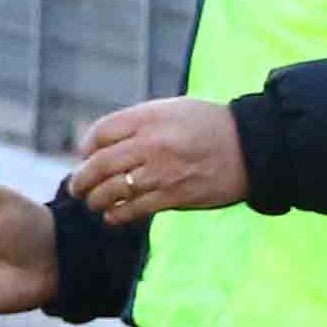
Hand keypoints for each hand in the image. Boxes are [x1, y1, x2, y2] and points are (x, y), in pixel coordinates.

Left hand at [69, 96, 246, 227]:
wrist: (251, 148)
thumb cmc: (209, 126)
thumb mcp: (172, 110)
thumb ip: (138, 122)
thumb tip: (101, 142)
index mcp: (149, 117)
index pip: (101, 132)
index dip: (86, 147)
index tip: (85, 156)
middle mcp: (151, 143)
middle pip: (99, 164)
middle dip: (81, 179)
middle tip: (76, 187)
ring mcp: (161, 171)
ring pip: (112, 191)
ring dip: (96, 200)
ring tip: (93, 203)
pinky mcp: (173, 196)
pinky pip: (133, 210)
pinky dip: (116, 215)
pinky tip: (113, 216)